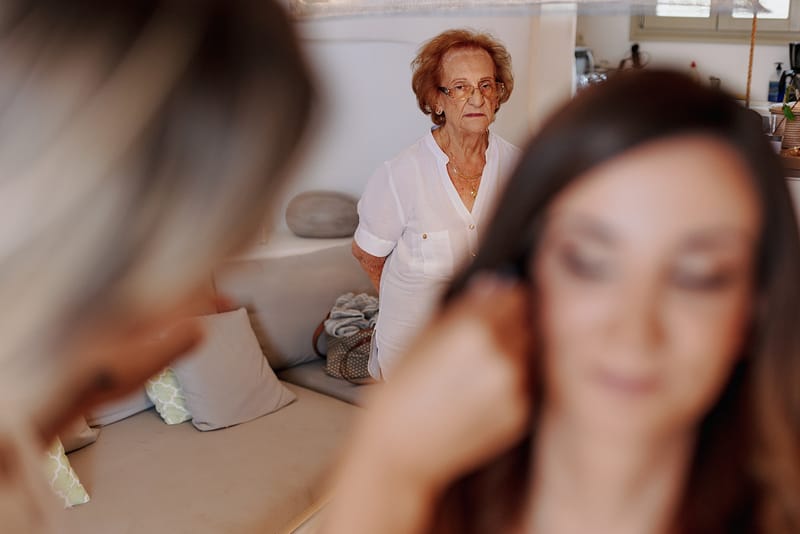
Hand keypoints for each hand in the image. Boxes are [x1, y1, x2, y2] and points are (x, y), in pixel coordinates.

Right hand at [367, 273, 532, 490]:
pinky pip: (527, 382)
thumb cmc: (399, 395)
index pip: (515, 294)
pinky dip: (513, 380)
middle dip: (512, 323)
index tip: (498, 304)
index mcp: (473, 328)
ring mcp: (515, 387)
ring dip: (515, 351)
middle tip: (486, 337)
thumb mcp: (420, 337)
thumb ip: (463, 308)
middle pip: (528, 321)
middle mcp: (502, 355)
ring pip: (530, 352)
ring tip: (479, 367)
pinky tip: (482, 390)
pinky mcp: (521, 414)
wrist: (399, 453)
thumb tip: (493, 287)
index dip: (505, 298)